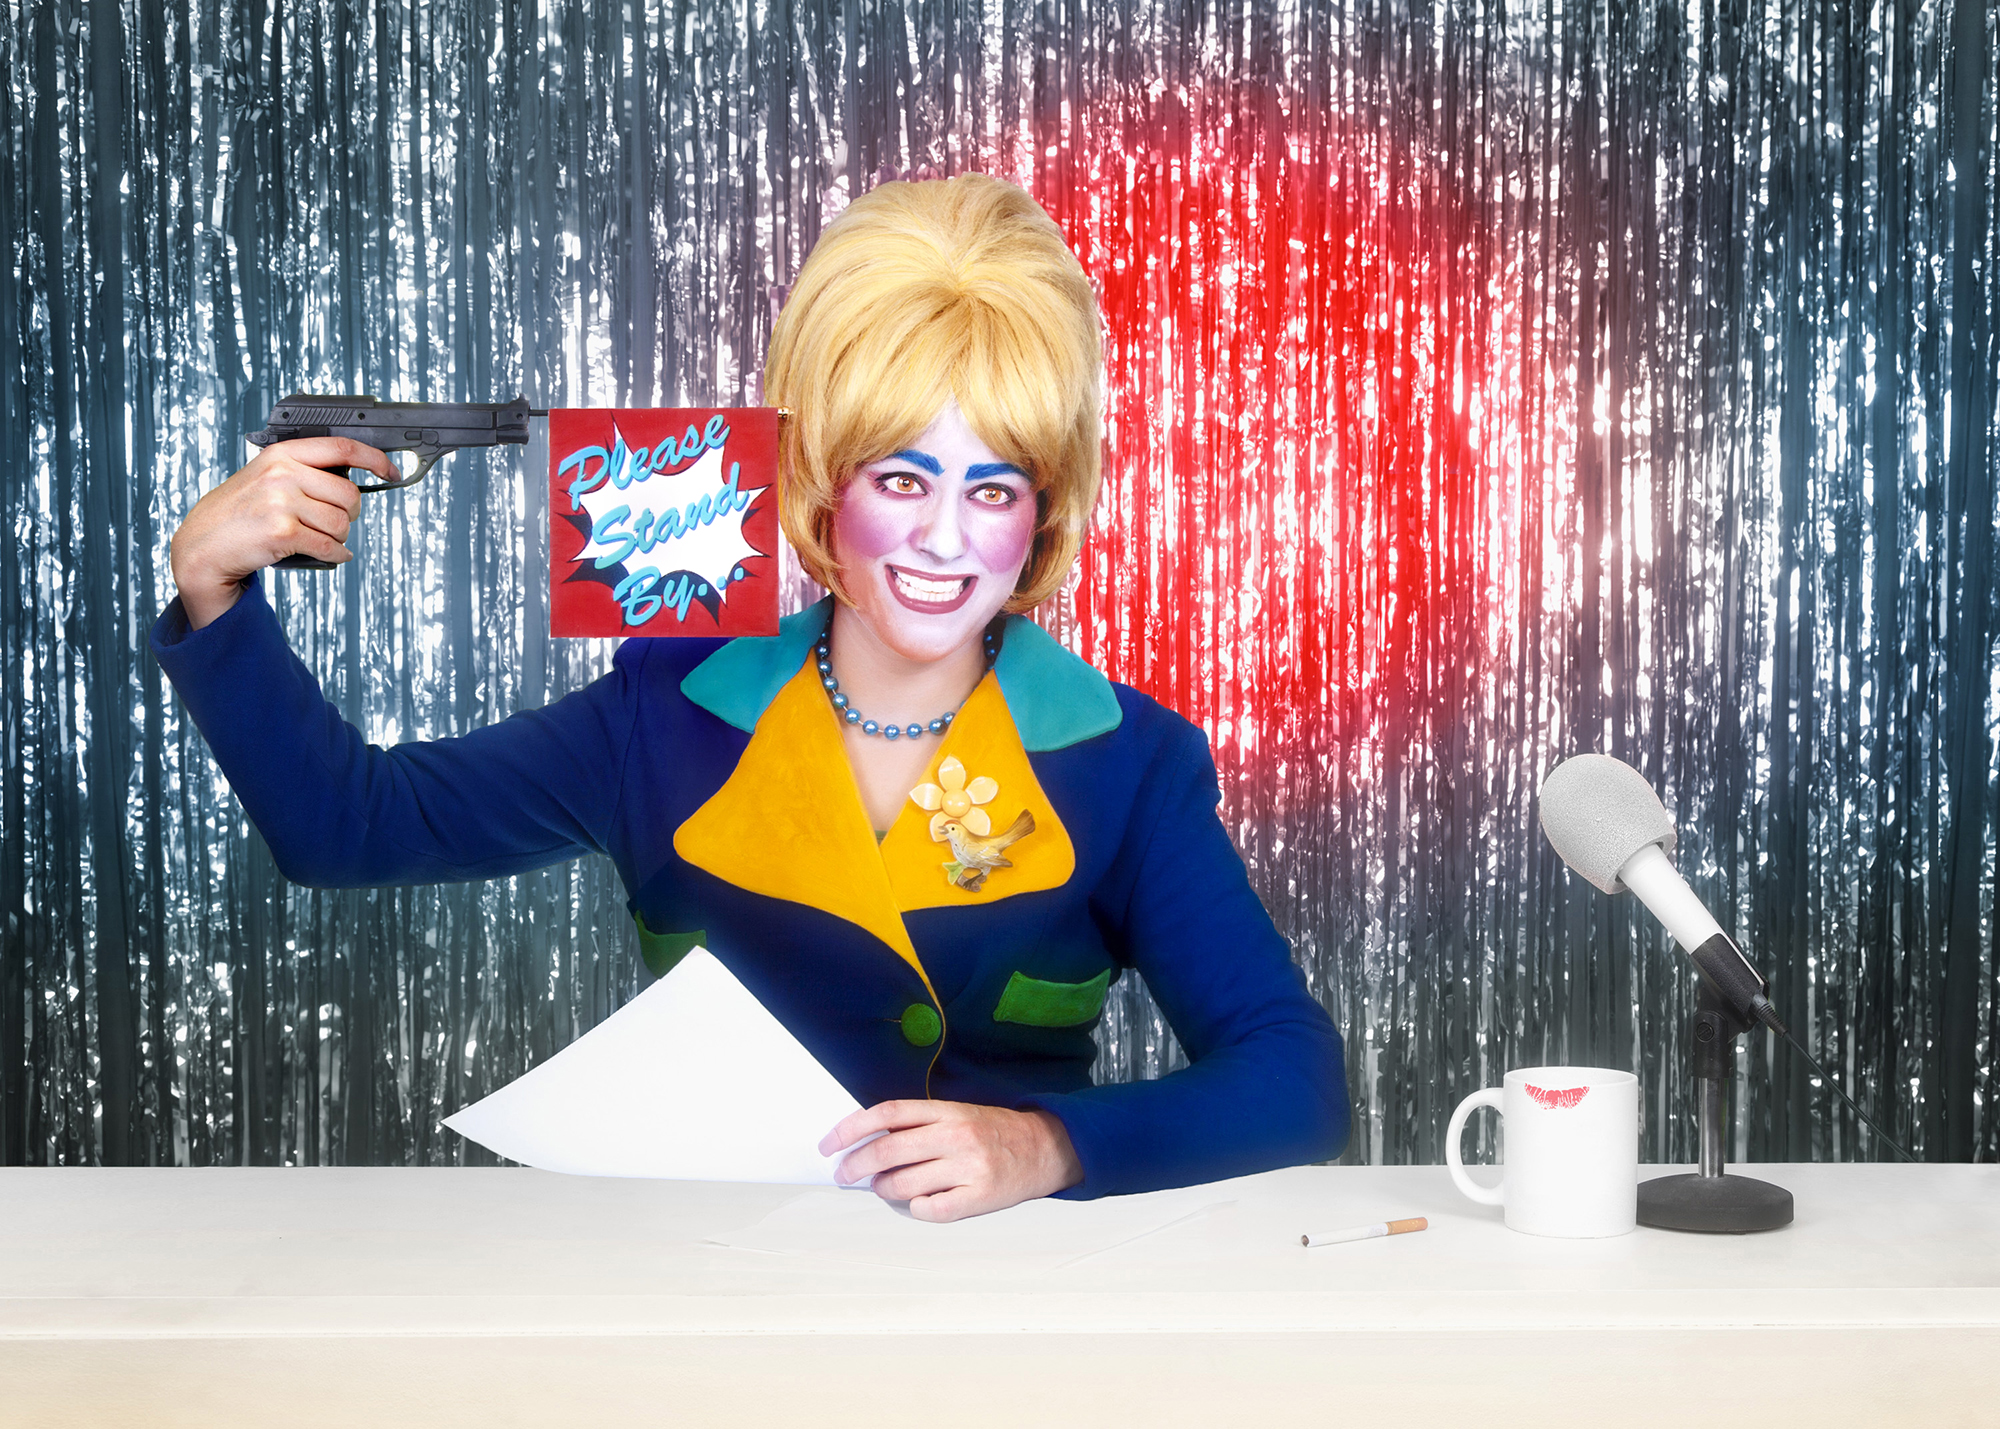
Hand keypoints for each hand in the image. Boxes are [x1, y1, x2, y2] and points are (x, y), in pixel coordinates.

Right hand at [169, 437, 393, 628]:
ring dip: (338, 537)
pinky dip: (337, 555)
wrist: (203, 545)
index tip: (391, 470)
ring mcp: (281, 503)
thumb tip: (351, 478)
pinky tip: (333, 555)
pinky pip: (330, 547)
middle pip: (349, 495)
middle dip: (350, 514)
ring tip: (317, 537)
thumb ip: (302, 470)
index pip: (342, 448)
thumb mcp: (265, 476)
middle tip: (336, 521)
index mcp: (282, 454)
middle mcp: (282, 474)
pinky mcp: (282, 533)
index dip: (375, 460)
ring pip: (341, 524)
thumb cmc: (239, 513)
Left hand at [819, 1100, 1082, 1221]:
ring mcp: (968, 1168)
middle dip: (855, 1165)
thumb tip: (866, 1143)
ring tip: (885, 1188)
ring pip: (903, 1186)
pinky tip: (919, 1202)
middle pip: (887, 1151)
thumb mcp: (956, 1115)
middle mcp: (956, 1136)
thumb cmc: (993, 1132)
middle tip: (843, 1175)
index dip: (850, 1128)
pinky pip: (930, 1210)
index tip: (828, 1145)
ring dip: (884, 1190)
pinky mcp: (978, 1198)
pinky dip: (916, 1209)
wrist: (1045, 1148)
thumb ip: (917, 1125)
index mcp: (947, 1111)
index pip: (886, 1114)